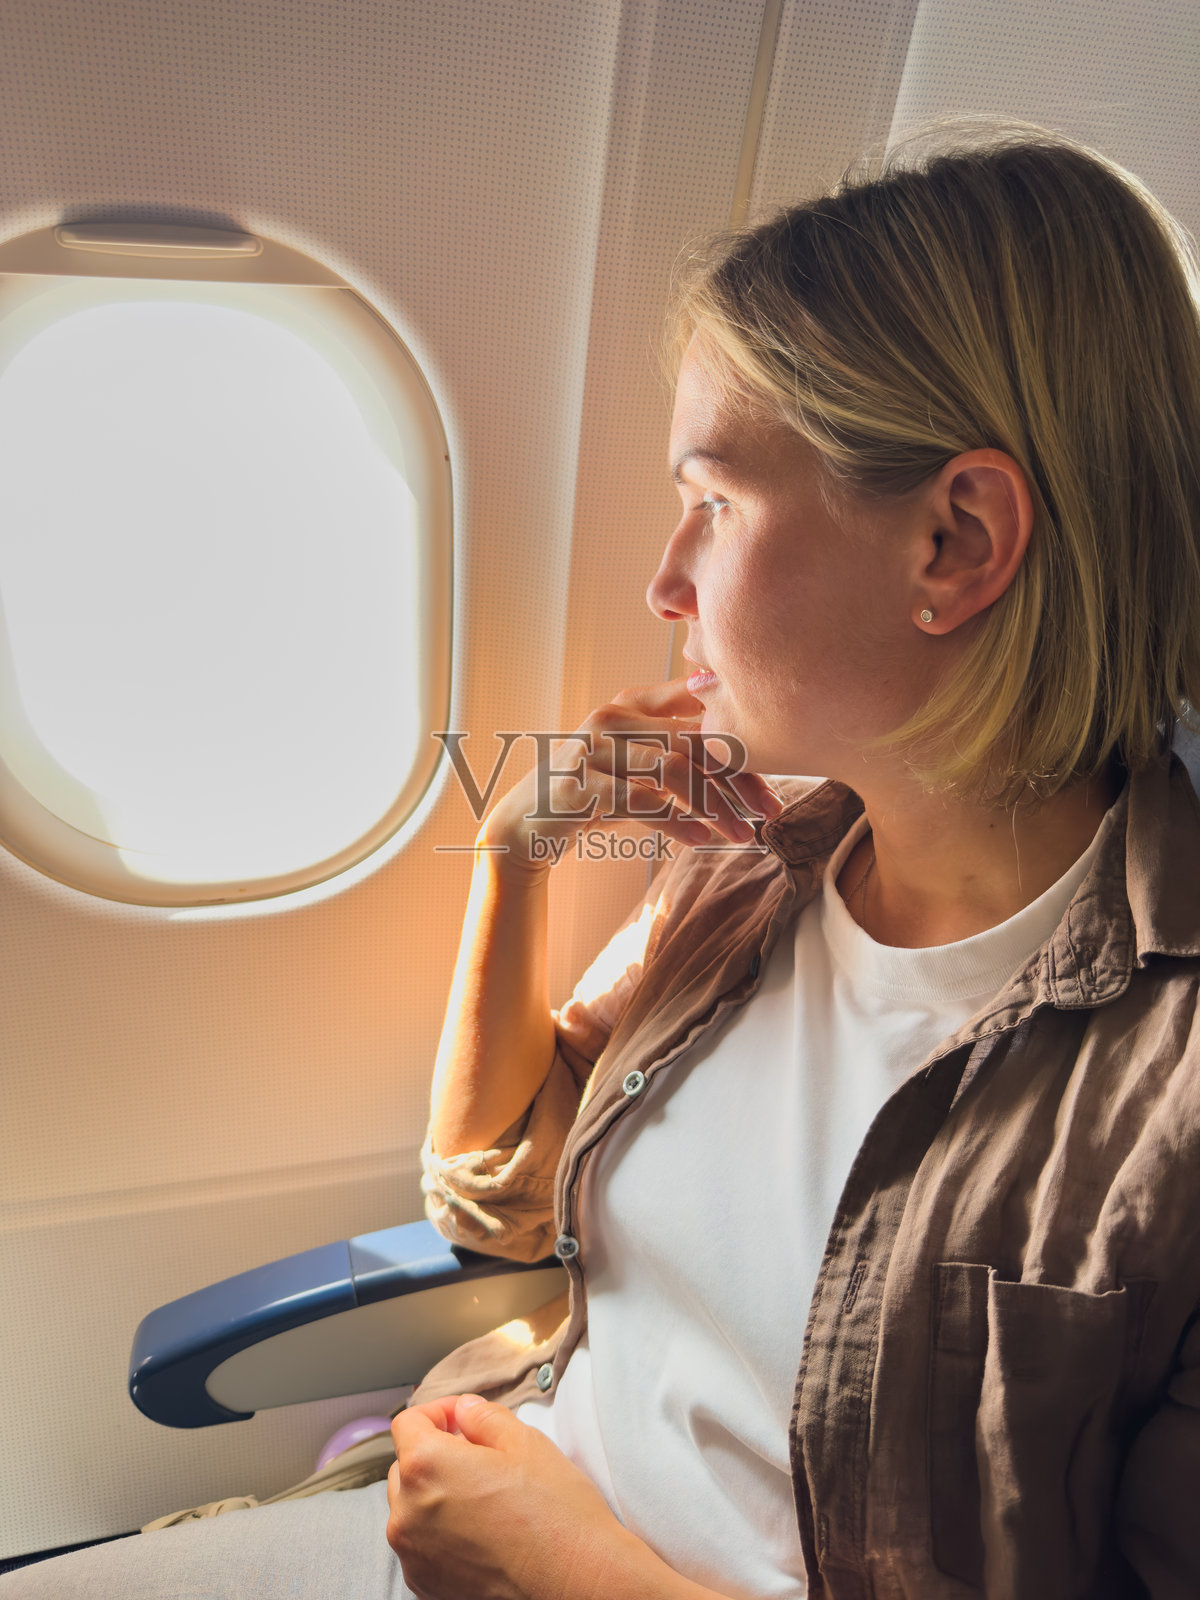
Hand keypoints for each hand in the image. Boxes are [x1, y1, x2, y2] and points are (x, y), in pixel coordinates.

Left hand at [386, 1393, 652, 1599]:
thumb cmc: (555, 1515)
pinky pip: (421, 1546)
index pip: (408, 1423)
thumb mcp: (526, 1442)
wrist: (577, 1585)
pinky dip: (441, 1533)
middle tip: (480, 1456)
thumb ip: (483, 1417)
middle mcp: (408, 1513)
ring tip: (484, 1498)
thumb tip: (464, 1412)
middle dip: (436, 1454)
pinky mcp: (426, 1586)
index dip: (438, 1412)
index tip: (463, 1419)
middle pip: (406, 1466)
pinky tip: (483, 1533)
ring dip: (436, 1495)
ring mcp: (414, 1556)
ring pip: (411, 1508)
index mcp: (427, 1467)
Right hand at [482, 676, 783, 874]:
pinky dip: (673, 821)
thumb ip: (680, 752)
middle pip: (691, 740)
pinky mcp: (577, 783)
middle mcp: (612, 718)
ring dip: (712, 805)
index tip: (775, 785)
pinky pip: (637, 799)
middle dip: (736, 780)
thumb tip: (750, 762)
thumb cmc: (591, 796)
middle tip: (770, 812)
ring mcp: (592, 749)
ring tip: (740, 834)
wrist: (524, 825)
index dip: (742, 748)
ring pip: (669, 769)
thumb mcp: (638, 768)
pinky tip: (699, 840)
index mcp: (632, 705)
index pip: (700, 715)